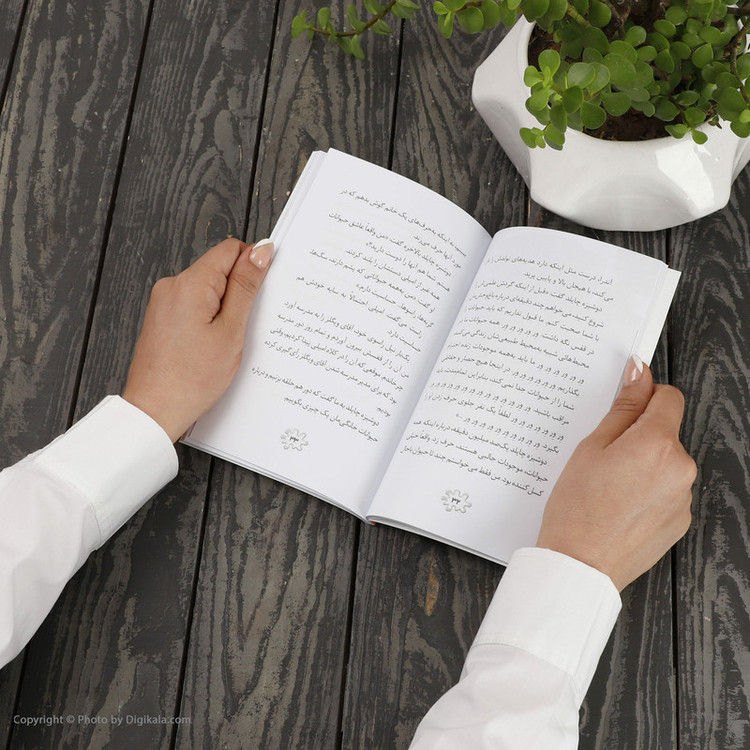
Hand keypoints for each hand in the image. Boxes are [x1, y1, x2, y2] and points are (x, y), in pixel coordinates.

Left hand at [122, 238, 273, 441]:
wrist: (155, 410)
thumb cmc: (191, 379)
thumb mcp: (231, 331)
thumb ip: (246, 287)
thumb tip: (260, 252)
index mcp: (189, 283)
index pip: (231, 250)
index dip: (253, 265)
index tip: (262, 291)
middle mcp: (172, 286)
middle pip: (219, 269)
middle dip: (239, 292)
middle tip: (244, 326)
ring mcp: (164, 302)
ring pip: (208, 289)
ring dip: (225, 309)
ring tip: (226, 341)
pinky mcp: (162, 318)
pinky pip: (194, 305)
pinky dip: (210, 319)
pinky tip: (213, 345)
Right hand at [536, 357, 696, 590]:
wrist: (580, 564)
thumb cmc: (577, 508)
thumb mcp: (591, 448)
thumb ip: (622, 408)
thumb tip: (640, 374)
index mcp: (657, 443)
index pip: (668, 397)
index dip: (644, 397)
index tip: (626, 404)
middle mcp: (680, 468)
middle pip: (665, 433)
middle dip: (637, 437)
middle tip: (602, 459)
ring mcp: (683, 497)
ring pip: (664, 463)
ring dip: (643, 465)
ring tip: (608, 488)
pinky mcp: (680, 521)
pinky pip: (666, 491)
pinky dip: (647, 492)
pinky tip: (619, 506)